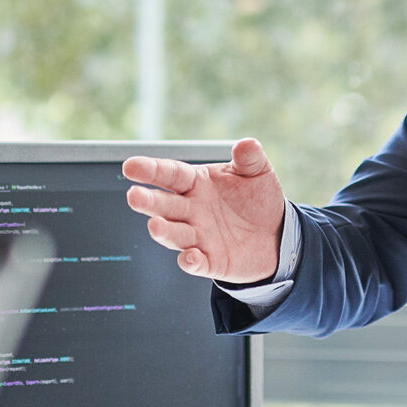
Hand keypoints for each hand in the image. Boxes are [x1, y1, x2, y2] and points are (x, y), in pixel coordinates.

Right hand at [122, 138, 287, 280]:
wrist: (275, 234)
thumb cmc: (257, 199)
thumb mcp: (257, 173)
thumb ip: (250, 158)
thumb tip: (246, 143)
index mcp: (196, 184)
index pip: (170, 174)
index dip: (151, 170)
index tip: (131, 166)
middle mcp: (191, 210)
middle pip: (165, 205)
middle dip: (149, 201)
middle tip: (134, 196)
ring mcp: (198, 236)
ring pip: (175, 234)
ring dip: (164, 231)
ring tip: (155, 226)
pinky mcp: (209, 261)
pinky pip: (195, 263)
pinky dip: (190, 261)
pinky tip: (190, 257)